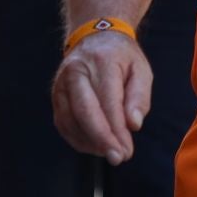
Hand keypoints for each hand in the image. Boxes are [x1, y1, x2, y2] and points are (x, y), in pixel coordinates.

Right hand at [51, 31, 149, 165]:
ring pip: (70, 121)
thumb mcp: (141, 69)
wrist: (94, 37)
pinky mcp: (55, 96)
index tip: (127, 151)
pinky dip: (79, 140)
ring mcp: (61, 84)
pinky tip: (96, 146)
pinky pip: (63, 124)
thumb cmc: (121, 58)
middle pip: (84, 111)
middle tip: (118, 158)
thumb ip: (140, 97)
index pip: (108, 101)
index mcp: (101, 61)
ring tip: (111, 152)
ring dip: (91, 143)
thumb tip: (133, 125)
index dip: (117, 130)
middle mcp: (76, 71)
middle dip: (101, 139)